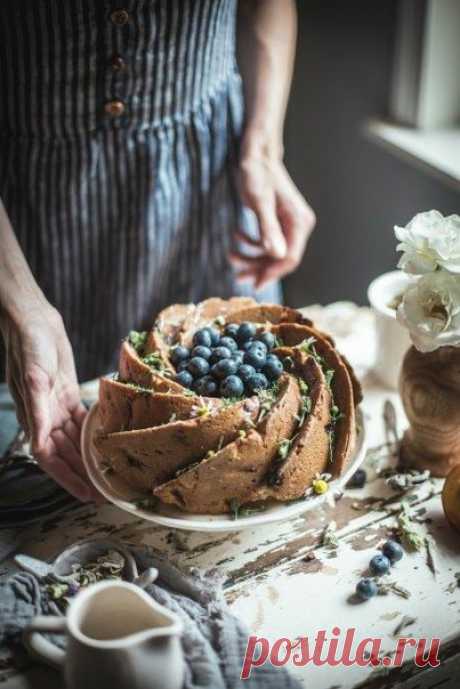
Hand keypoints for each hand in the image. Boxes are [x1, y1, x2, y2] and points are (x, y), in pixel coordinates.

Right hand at [1, 302, 100, 501]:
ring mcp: (57, 407)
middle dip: (81, 474)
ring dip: (87, 458)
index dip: (67, 478)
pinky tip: (105, 443)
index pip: (50, 458)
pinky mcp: (68, 395)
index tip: (85, 494)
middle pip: (65, 454)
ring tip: (107, 473)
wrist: (34, 322)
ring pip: (74, 441)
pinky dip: (91, 434)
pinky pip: (80, 421)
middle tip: (104, 491)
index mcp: (35, 418)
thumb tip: (39, 444)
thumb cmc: (29, 346)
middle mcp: (46, 417)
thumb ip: (36, 411)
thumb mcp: (34, 377)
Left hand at [230, 149, 315, 288]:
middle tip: (237, 276)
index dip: (272, 274)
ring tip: (231, 256)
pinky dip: (252, 244)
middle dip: (258, 268)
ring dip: (251, 258)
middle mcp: (298, 225)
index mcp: (299, 222)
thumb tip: (278, 255)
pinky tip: (236, 236)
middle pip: (281, 259)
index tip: (255, 285)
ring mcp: (289, 224)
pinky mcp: (278, 222)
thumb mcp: (259, 202)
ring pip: (272, 253)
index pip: (290, 258)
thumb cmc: (257, 174)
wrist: (256, 154)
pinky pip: (268, 243)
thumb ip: (268, 229)